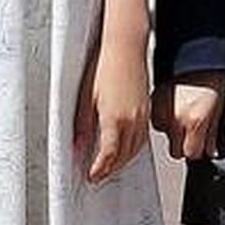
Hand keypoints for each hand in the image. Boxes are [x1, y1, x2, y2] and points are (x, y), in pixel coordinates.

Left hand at [75, 35, 152, 183]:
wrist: (125, 48)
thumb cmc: (104, 66)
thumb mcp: (85, 97)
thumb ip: (82, 126)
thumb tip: (77, 146)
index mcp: (114, 118)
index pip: (108, 155)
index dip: (99, 170)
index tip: (91, 176)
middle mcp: (132, 120)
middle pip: (124, 156)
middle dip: (111, 170)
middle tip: (98, 176)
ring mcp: (142, 115)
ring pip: (136, 149)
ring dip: (123, 161)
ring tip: (110, 166)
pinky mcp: (147, 109)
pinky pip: (142, 137)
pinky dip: (133, 148)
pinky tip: (125, 147)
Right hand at [153, 74, 224, 161]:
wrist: (194, 56)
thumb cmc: (210, 79)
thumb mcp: (218, 109)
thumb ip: (213, 135)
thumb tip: (211, 152)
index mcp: (194, 122)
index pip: (192, 154)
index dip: (197, 150)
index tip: (200, 144)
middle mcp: (175, 120)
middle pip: (176, 152)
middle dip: (184, 145)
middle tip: (192, 131)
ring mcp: (161, 113)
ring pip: (165, 136)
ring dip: (173, 131)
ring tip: (183, 113)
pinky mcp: (151, 105)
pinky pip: (156, 123)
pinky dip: (164, 119)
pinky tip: (174, 108)